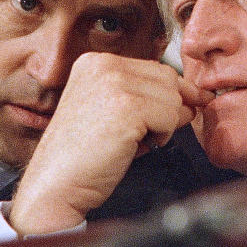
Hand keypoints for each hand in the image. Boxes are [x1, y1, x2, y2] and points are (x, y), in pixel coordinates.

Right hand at [8, 51, 211, 235]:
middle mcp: (103, 65)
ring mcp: (115, 84)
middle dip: (170, 108)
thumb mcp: (109, 110)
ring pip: (173, 99)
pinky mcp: (127, 108)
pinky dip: (162, 136)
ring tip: (135, 140)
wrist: (55, 184)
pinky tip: (136, 146)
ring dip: (165, 125)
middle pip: (168, 79)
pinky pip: (171, 117)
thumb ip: (142, 95)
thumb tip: (192, 96)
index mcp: (94, 62)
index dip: (171, 93)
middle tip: (151, 133)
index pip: (155, 68)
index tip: (180, 109)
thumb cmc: (82, 155)